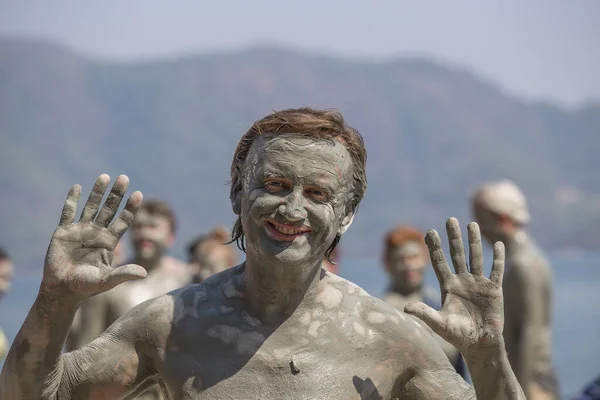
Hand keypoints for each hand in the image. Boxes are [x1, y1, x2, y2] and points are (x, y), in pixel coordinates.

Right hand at [42, 174, 145, 300]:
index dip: (130, 207)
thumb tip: (144, 274)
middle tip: (124, 177)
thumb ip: (123, 274)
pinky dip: (72, 200)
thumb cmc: (86, 287)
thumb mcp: (107, 280)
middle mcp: (97, 232)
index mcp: (110, 241)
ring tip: (105, 176)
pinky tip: (77, 187)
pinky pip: (68, 212)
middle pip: (109, 208)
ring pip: (91, 206)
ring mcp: (81, 230)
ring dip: (98, 192)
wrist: (62, 290)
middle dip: (117, 194)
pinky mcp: (64, 231)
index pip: (124, 220)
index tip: (138, 194)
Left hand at [404, 217, 504, 354]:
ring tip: (472, 223)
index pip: (439, 261)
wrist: (480, 345)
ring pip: (476, 257)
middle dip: (454, 237)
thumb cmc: (458, 336)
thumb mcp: (438, 324)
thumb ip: (424, 313)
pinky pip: (496, 270)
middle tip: (450, 219)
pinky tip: (498, 244)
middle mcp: (462, 281)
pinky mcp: (494, 289)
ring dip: (474, 241)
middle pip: (457, 253)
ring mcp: (478, 283)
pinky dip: (498, 257)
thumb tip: (405, 307)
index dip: (434, 247)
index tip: (428, 231)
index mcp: (448, 286)